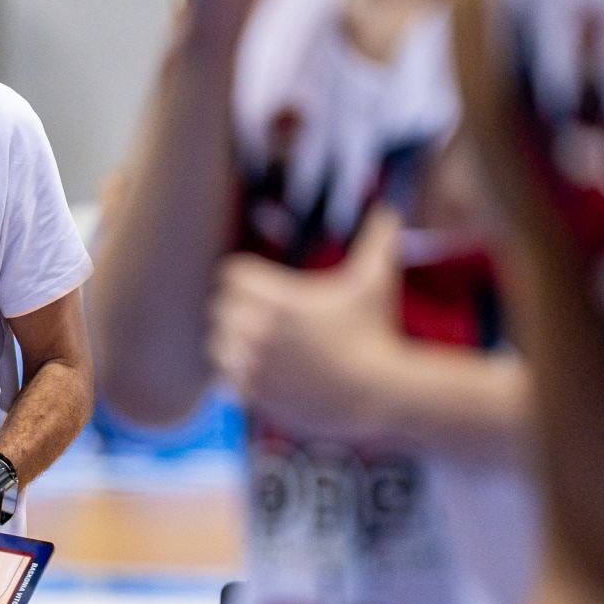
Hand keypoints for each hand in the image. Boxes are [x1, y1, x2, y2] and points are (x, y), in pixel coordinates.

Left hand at [206, 208, 402, 437]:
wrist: (380, 393)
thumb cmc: (377, 333)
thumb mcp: (378, 281)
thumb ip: (379, 238)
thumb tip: (389, 208)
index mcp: (281, 300)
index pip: (231, 274)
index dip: (245, 276)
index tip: (262, 284)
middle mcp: (261, 332)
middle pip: (218, 306)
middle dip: (236, 306)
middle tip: (257, 312)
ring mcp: (255, 365)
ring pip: (215, 343)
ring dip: (230, 340)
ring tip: (254, 340)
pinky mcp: (255, 395)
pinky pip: (223, 378)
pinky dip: (235, 373)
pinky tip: (259, 369)